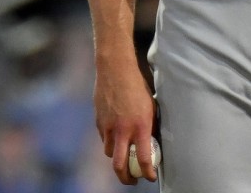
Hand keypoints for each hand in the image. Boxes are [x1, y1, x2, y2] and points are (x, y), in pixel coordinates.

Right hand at [93, 63, 157, 184]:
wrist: (116, 71)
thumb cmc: (138, 86)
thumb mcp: (150, 106)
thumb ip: (149, 125)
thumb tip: (151, 141)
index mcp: (140, 126)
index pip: (144, 158)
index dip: (148, 172)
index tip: (151, 177)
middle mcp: (123, 130)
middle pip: (120, 166)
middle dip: (126, 178)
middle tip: (132, 180)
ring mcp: (108, 128)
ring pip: (110, 154)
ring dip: (118, 158)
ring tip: (125, 158)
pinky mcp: (99, 123)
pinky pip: (104, 140)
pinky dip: (110, 143)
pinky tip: (117, 137)